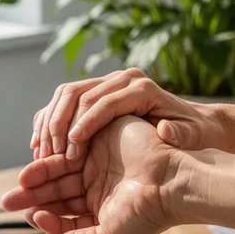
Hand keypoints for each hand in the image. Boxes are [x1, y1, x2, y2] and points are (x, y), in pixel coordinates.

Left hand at [3, 116, 188, 233]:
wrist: (172, 182)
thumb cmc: (147, 214)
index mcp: (98, 208)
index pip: (63, 212)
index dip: (45, 216)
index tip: (34, 217)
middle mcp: (95, 184)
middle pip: (56, 189)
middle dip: (33, 195)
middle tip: (9, 200)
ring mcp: (97, 160)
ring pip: (60, 167)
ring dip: (39, 174)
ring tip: (22, 181)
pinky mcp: (101, 137)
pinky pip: (72, 142)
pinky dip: (57, 152)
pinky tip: (42, 160)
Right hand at [31, 68, 225, 160]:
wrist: (192, 120)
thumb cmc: (193, 132)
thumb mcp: (193, 136)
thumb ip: (182, 135)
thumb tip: (165, 129)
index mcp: (142, 88)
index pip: (105, 101)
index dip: (85, 123)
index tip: (70, 149)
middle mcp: (122, 79)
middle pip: (78, 93)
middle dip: (60, 123)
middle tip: (50, 154)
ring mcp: (107, 83)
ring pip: (66, 94)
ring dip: (49, 123)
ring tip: (41, 153)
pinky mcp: (97, 92)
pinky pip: (64, 102)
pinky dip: (49, 121)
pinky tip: (40, 145)